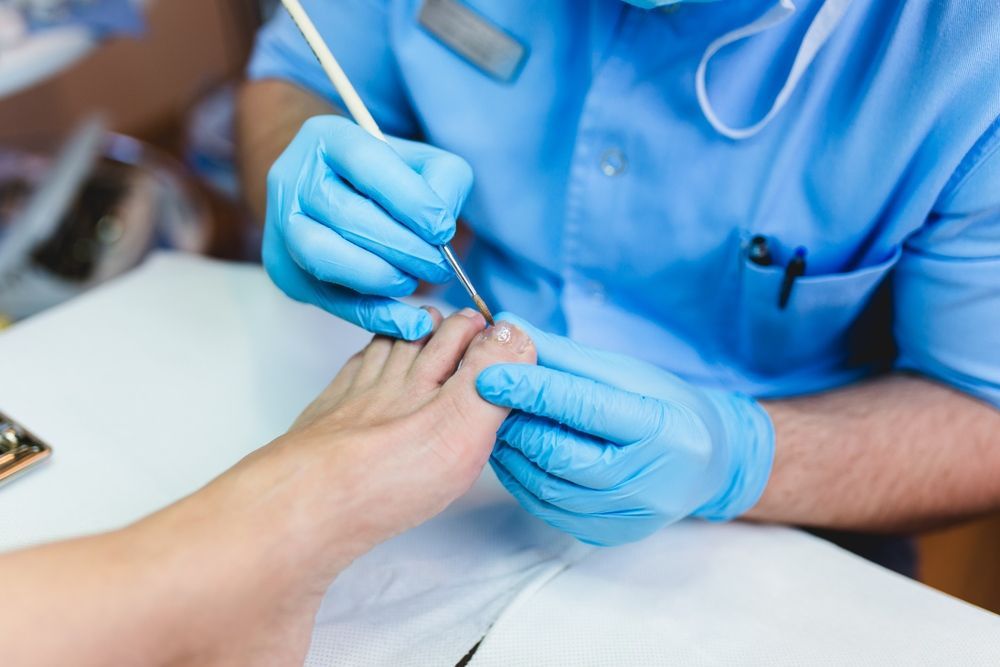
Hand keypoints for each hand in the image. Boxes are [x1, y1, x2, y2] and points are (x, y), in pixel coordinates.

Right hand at [263, 115, 473, 338]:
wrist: (333, 193)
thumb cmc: (387, 179)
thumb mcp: (423, 163)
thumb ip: (444, 182)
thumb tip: (441, 227)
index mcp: (327, 138)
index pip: (366, 162)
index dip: (409, 199)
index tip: (442, 230)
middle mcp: (293, 178)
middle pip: (344, 215)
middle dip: (402, 247)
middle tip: (439, 266)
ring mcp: (281, 226)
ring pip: (323, 256)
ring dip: (380, 277)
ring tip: (414, 280)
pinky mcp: (285, 270)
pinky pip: (328, 300)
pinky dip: (374, 315)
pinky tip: (410, 322)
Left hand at [476, 314, 774, 545]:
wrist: (706, 465)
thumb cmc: (665, 407)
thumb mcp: (626, 373)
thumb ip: (565, 356)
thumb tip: (509, 327)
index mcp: (662, 429)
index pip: (584, 407)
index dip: (531, 389)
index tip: (488, 374)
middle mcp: (648, 480)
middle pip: (559, 452)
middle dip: (514, 422)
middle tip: (486, 400)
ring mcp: (625, 516)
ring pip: (544, 485)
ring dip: (510, 451)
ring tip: (496, 422)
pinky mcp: (604, 534)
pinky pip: (546, 508)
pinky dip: (520, 478)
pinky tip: (513, 453)